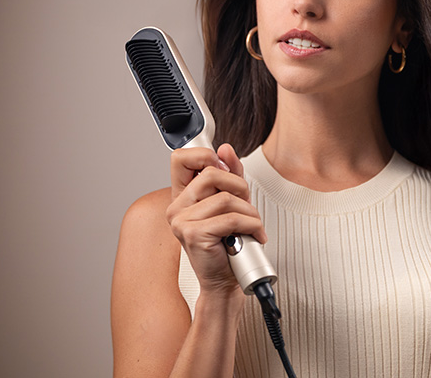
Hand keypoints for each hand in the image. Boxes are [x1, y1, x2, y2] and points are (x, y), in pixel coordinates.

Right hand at [165, 143, 266, 297]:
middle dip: (239, 187)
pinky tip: (254, 235)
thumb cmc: (228, 244)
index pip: (181, 158)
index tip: (223, 167)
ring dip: (249, 211)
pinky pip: (231, 218)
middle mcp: (176, 207)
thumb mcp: (231, 202)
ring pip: (225, 197)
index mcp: (182, 196)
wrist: (225, 281)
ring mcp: (181, 221)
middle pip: (212, 173)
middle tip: (246, 204)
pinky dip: (251, 225)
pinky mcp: (194, 235)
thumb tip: (225, 149)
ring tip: (251, 224)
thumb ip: (229, 174)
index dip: (204, 155)